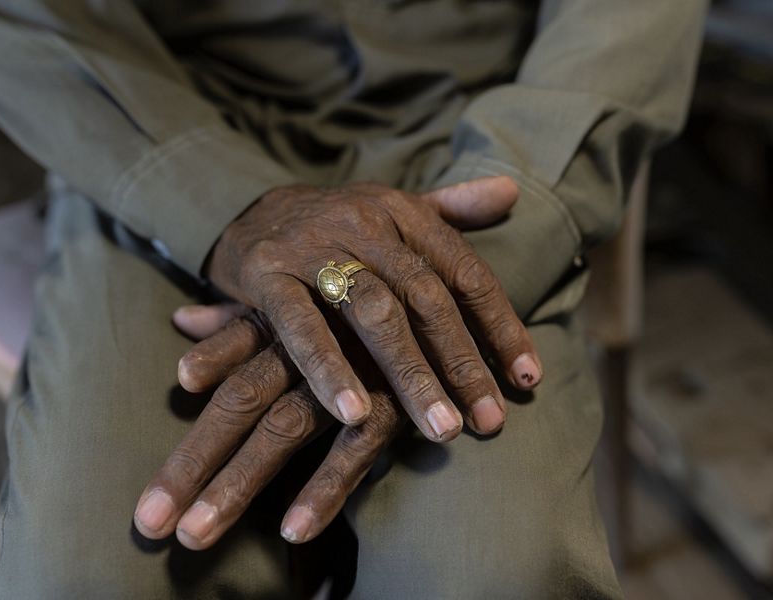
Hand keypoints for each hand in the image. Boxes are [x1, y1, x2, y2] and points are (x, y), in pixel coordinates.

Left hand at [135, 304, 404, 547]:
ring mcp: (348, 377)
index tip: (159, 401)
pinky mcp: (392, 405)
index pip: (226, 364)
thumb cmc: (365, 300)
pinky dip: (324, 490)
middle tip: (148, 521)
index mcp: (285, 322)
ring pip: (282, 430)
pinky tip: (292, 532)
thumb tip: (183, 317)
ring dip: (237, 485)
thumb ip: (240, 318)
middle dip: (192, 463)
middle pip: (239, 403)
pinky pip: (354, 452)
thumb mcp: (303, 299)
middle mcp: (308, 347)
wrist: (445, 293)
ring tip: (194, 536)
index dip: (177, 412)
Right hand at [206, 178, 541, 441]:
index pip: (465, 271)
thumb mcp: (394, 209)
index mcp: (404, 212)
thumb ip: (453, 206)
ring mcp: (312, 248)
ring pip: (373, 314)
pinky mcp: (266, 273)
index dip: (501, 325)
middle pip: (425, 298)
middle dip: (462, 363)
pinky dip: (328, 370)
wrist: (249, 210)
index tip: (529, 379)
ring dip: (409, 375)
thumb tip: (513, 192)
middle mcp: (364, 224)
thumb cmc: (339, 225)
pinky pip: (301, 327)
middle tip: (490, 422)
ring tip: (440, 430)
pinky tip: (354, 414)